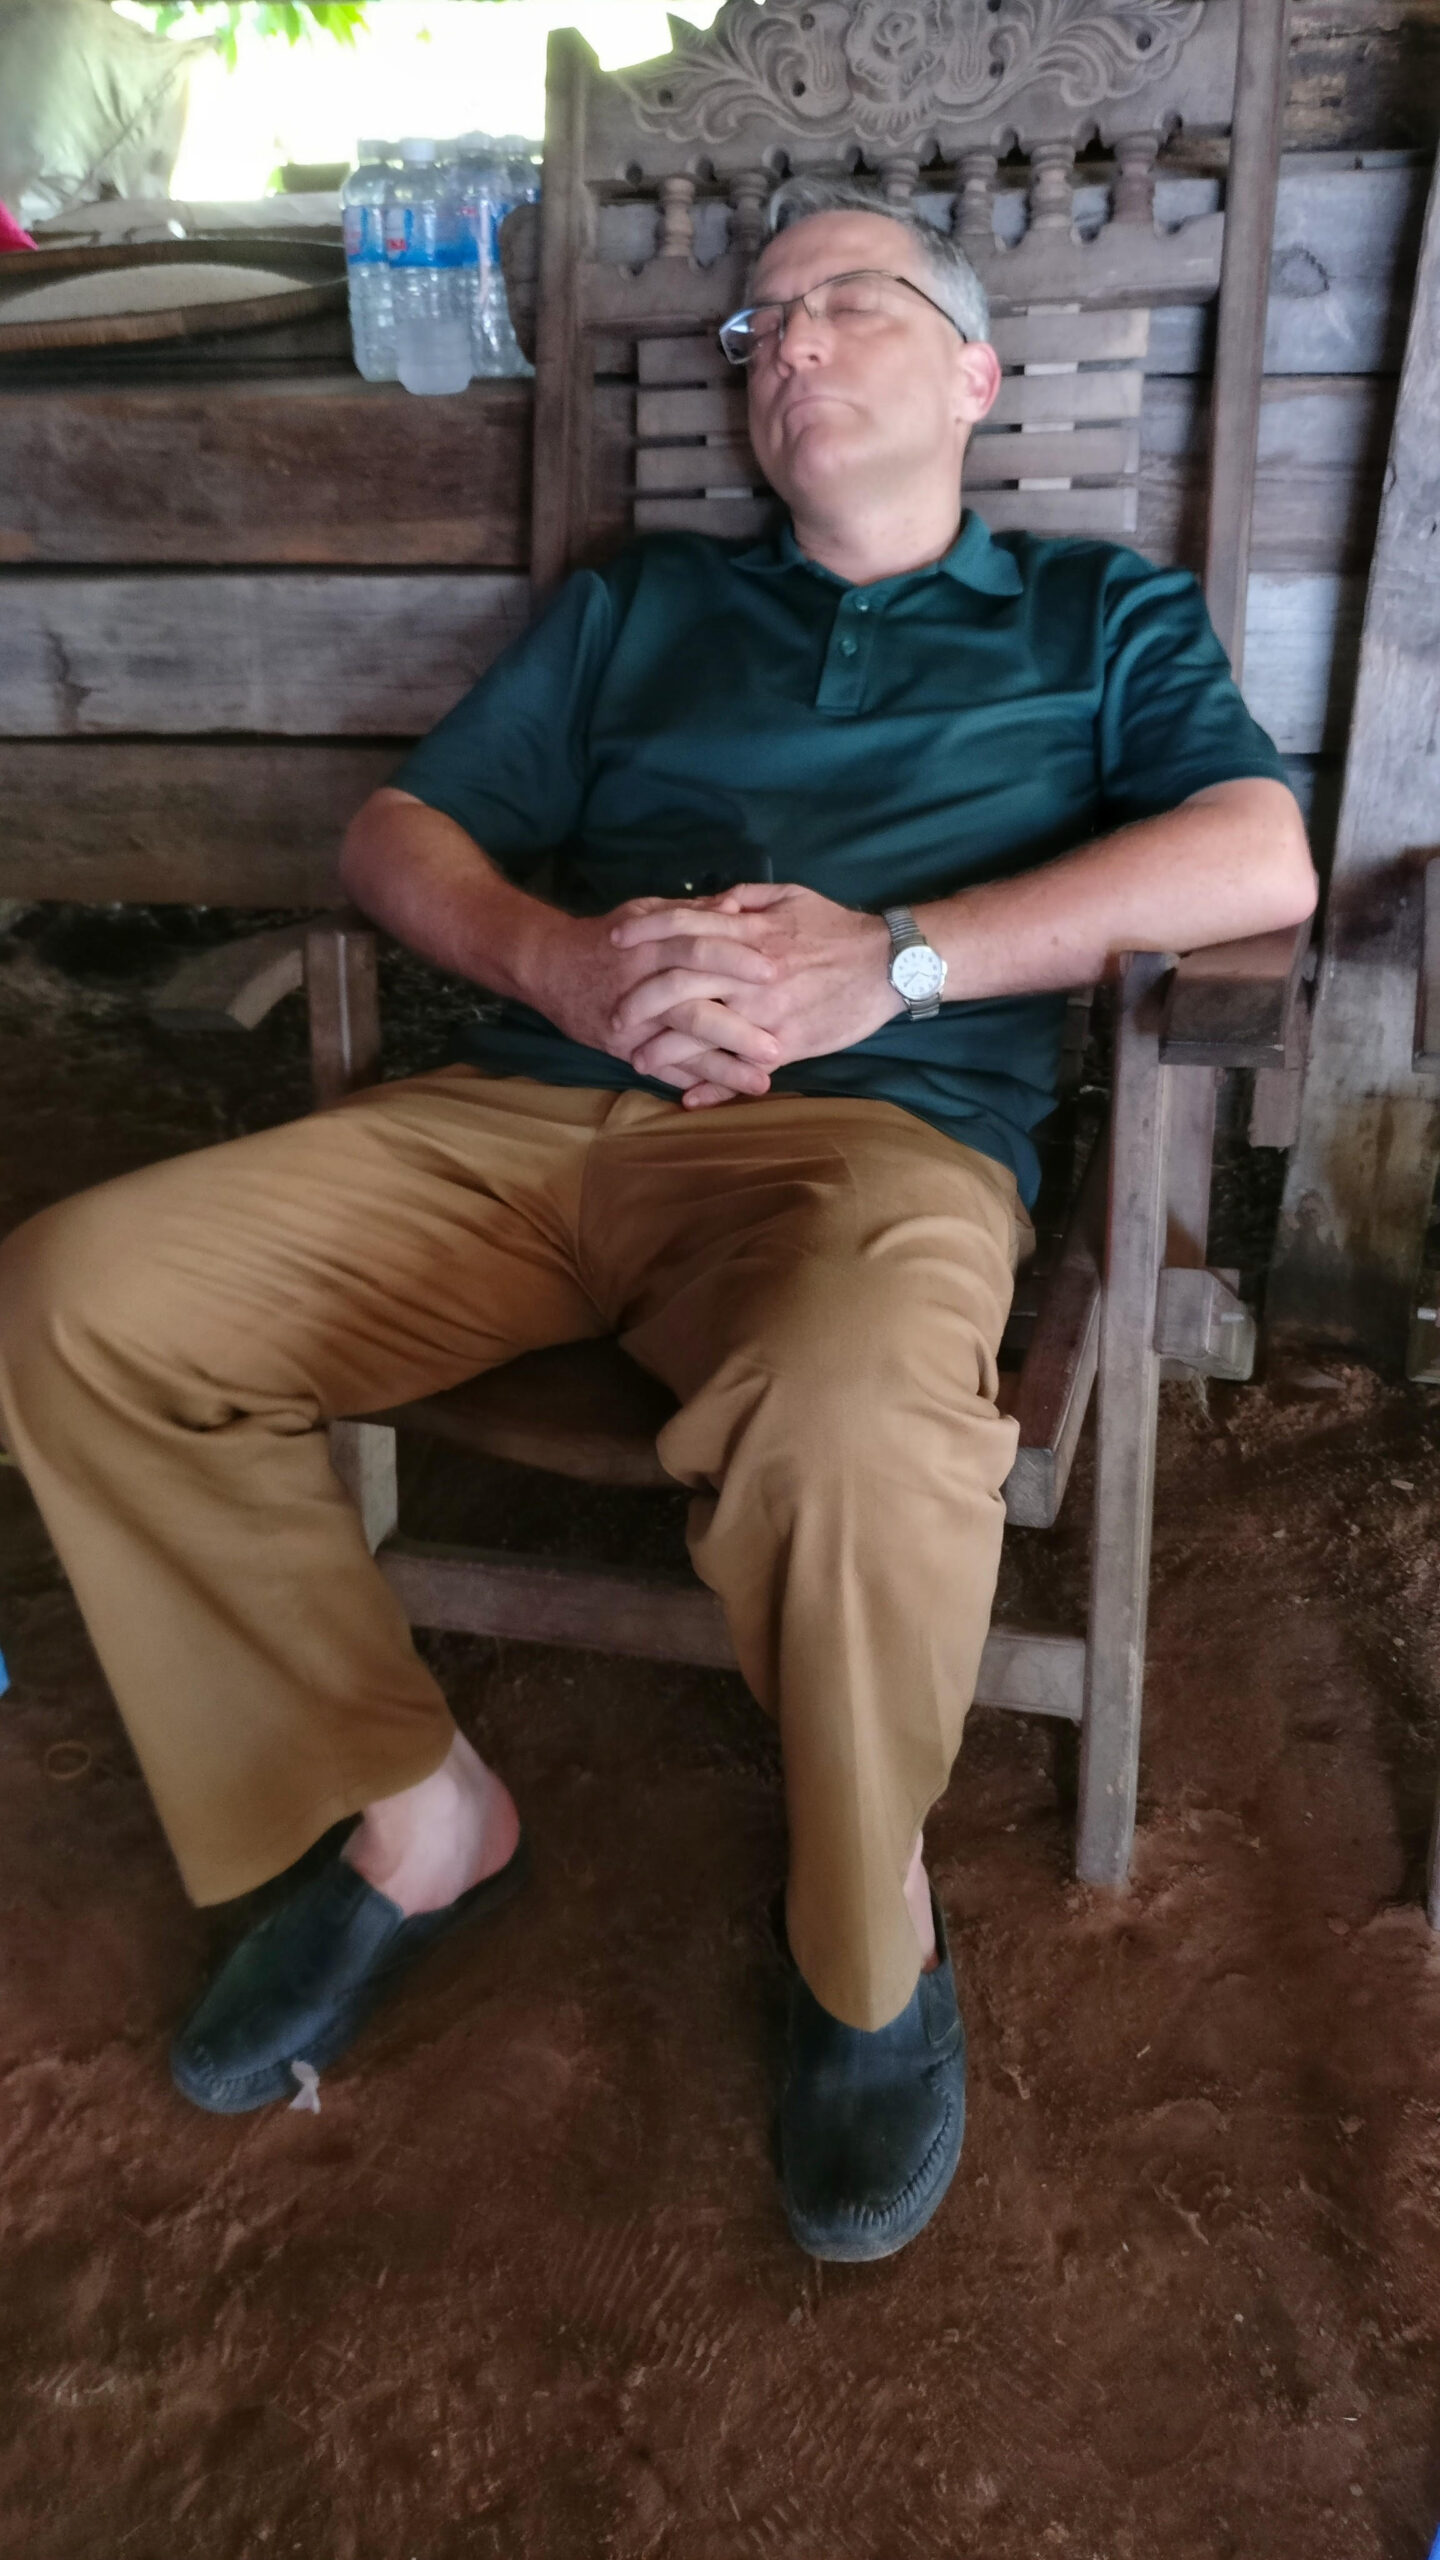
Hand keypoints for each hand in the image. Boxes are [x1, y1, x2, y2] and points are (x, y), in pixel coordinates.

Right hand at [518, 898, 781, 1101]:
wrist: (547, 965)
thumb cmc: (609, 936)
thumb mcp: (646, 912)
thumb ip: (692, 913)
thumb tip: (737, 907)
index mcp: (653, 946)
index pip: (699, 950)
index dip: (737, 961)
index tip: (775, 972)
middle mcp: (643, 987)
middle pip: (694, 1009)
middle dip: (737, 1030)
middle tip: (778, 1046)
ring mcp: (632, 1023)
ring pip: (680, 1048)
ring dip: (723, 1068)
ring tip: (763, 1082)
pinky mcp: (622, 1048)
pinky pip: (662, 1069)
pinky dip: (693, 1083)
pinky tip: (727, 1095)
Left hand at [610, 883, 901, 1102]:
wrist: (888, 964)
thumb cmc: (838, 929)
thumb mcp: (792, 897)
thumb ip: (748, 897)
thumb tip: (714, 901)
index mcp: (749, 931)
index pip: (683, 925)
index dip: (644, 929)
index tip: (614, 938)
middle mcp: (749, 972)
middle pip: (677, 982)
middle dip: (638, 1000)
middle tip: (613, 1015)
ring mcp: (764, 1012)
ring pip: (699, 1030)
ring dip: (663, 1048)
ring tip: (636, 1060)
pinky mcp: (786, 1045)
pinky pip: (739, 1067)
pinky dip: (711, 1084)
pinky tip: (685, 1097)